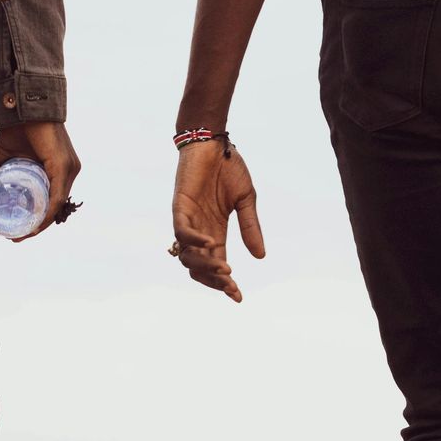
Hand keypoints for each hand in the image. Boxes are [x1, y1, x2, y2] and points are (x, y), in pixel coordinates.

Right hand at [0, 119, 81, 233]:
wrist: (24, 106)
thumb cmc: (18, 128)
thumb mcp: (0, 155)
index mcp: (59, 170)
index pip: (53, 201)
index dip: (38, 219)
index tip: (20, 233)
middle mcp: (68, 171)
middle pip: (56, 206)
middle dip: (38, 226)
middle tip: (18, 237)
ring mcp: (69, 168)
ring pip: (58, 204)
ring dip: (42, 223)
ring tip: (25, 234)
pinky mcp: (64, 165)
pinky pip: (59, 195)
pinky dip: (49, 211)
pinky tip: (38, 223)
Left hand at [169, 139, 265, 301]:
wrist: (214, 143)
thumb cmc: (228, 169)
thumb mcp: (246, 201)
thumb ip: (250, 227)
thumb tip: (261, 257)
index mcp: (216, 231)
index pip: (217, 264)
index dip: (224, 284)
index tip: (238, 297)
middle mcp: (200, 230)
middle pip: (199, 267)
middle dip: (214, 281)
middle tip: (231, 285)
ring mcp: (188, 219)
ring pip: (187, 255)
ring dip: (205, 266)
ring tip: (225, 269)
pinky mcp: (180, 206)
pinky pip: (181, 230)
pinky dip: (194, 240)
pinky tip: (210, 243)